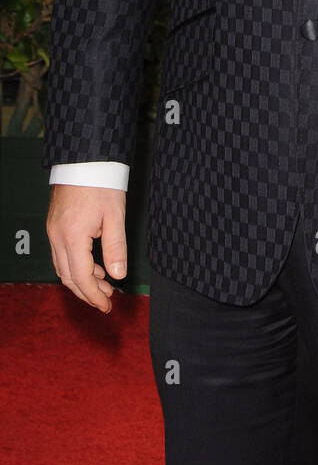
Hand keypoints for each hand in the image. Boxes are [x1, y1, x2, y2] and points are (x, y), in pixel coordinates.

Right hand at [47, 185, 126, 312]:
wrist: (85, 158)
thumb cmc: (102, 183)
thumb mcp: (115, 216)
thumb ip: (116, 248)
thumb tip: (118, 275)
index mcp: (72, 237)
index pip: (81, 278)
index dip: (94, 296)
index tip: (107, 306)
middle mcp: (57, 237)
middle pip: (68, 277)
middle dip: (87, 292)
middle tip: (107, 299)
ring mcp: (53, 231)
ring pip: (63, 267)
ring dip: (81, 280)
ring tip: (104, 284)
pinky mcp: (54, 224)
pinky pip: (62, 254)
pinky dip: (76, 265)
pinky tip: (93, 265)